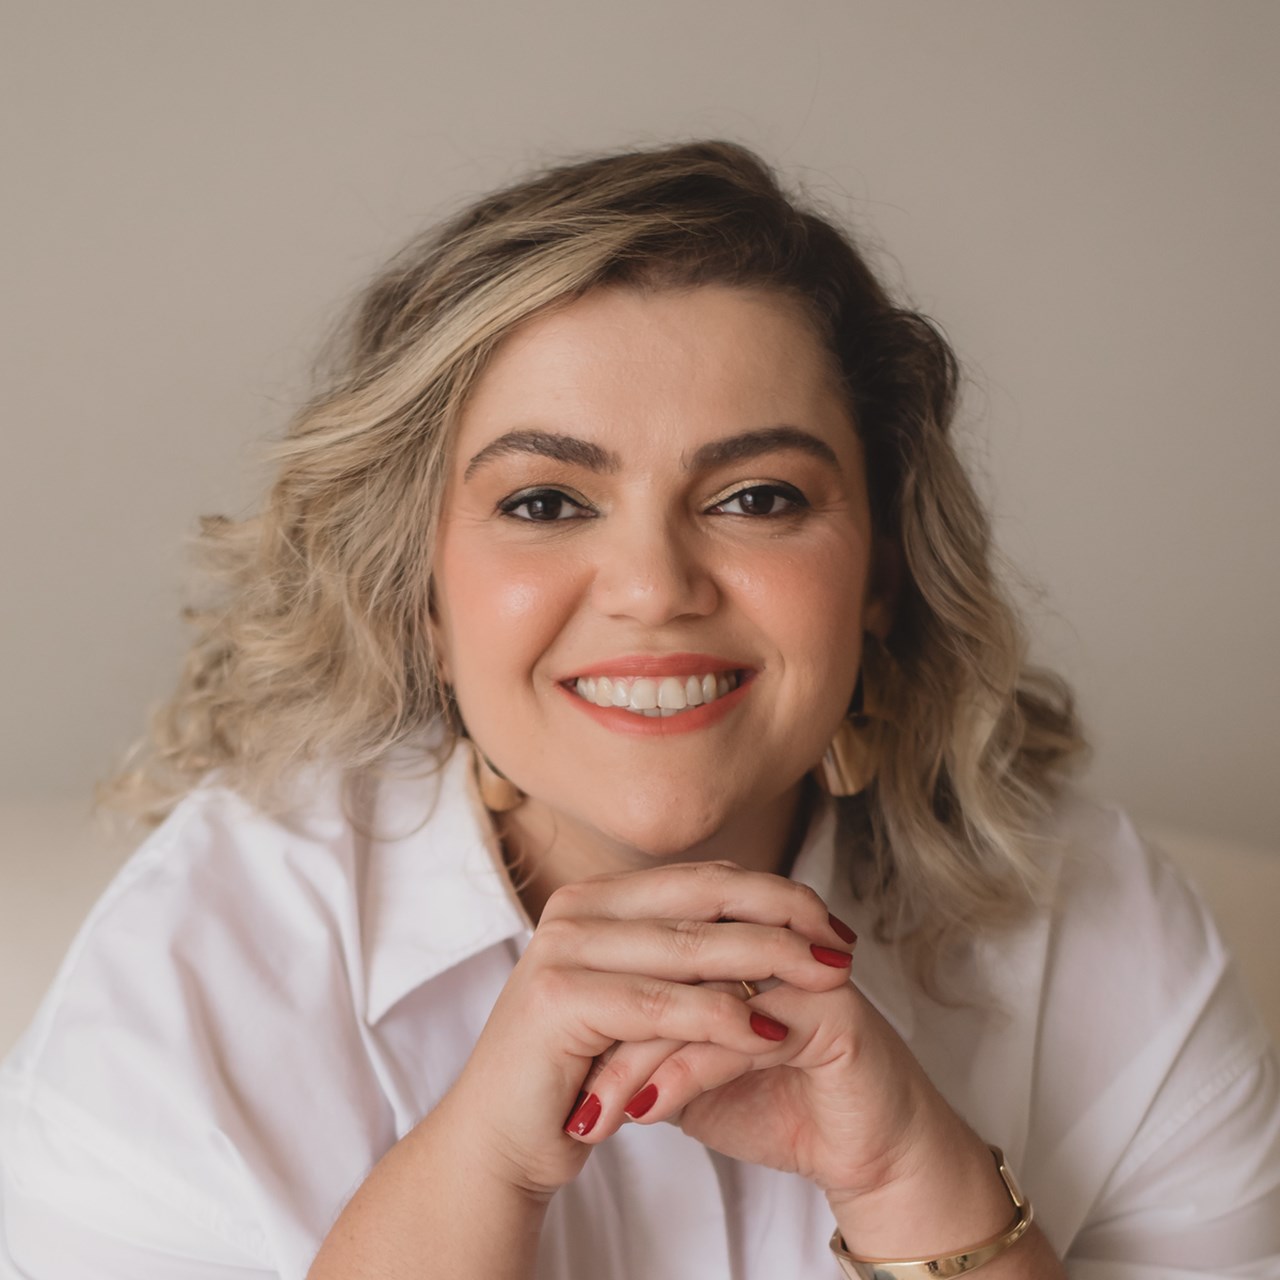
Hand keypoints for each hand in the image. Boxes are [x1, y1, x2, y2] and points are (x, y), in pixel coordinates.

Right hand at [435, 860, 855, 1200]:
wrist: (501, 1138)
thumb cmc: (576, 1071)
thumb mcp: (635, 998)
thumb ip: (680, 957)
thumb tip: (770, 927)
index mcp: (597, 897)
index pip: (703, 877)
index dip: (775, 893)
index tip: (830, 921)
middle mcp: (576, 908)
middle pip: (704, 897)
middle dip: (784, 917)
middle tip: (843, 945)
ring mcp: (563, 948)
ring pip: (691, 946)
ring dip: (770, 962)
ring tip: (829, 982)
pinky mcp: (560, 1000)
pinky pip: (662, 1004)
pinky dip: (723, 1016)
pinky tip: (771, 1030)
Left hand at [565, 925, 959, 1202]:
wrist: (862, 1151)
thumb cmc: (776, 1101)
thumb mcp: (692, 1072)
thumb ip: (647, 1037)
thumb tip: (576, 1036)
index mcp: (733, 937)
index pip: (648, 948)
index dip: (597, 1003)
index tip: (548, 1066)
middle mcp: (767, 937)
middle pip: (664, 963)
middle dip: (606, 1034)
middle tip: (563, 1092)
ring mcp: (800, 966)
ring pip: (695, 998)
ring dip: (636, 1059)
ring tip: (595, 1113)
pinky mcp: (829, 1010)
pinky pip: (739, 1037)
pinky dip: (685, 1075)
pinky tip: (647, 1111)